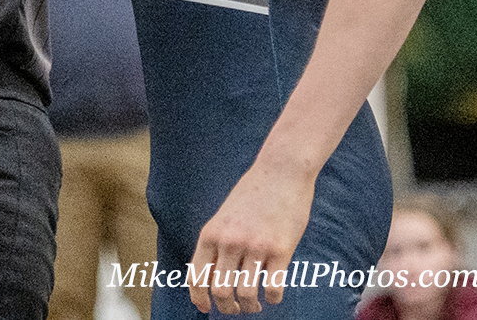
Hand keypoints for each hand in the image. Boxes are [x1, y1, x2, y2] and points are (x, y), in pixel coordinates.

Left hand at [187, 161, 313, 313]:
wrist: (280, 170)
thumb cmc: (253, 193)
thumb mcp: (225, 215)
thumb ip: (218, 241)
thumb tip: (212, 276)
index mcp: (211, 232)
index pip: (196, 276)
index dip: (199, 298)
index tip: (206, 308)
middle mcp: (230, 241)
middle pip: (220, 291)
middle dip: (228, 307)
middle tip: (237, 307)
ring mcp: (255, 246)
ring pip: (246, 295)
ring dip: (250, 306)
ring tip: (255, 303)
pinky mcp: (280, 249)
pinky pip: (273, 289)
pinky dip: (272, 299)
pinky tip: (273, 293)